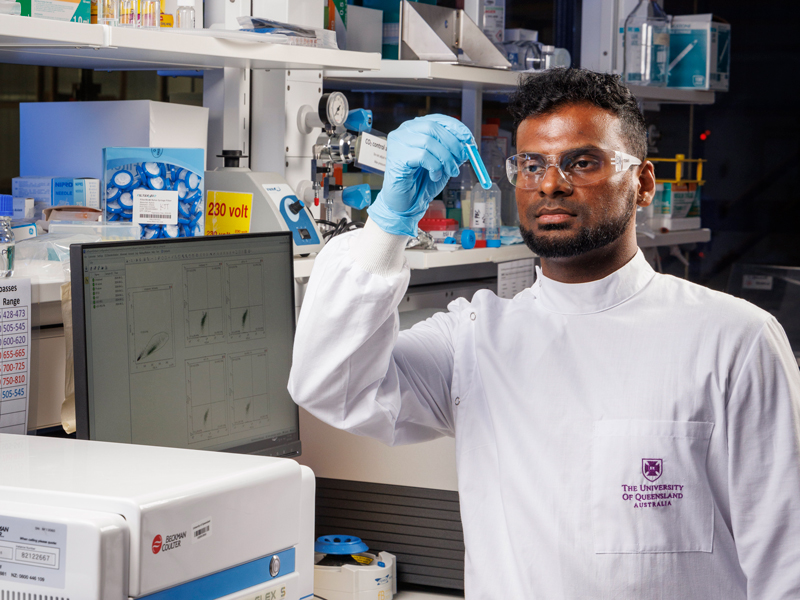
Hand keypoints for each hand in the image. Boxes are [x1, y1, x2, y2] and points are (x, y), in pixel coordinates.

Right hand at [368, 114, 474, 236]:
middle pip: (433, 128)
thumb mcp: (443, 162)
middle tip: (463, 158)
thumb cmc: (422, 181)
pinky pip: (423, 156)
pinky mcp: (397, 157)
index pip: (437, 119)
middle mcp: (404, 131)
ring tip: (451, 172)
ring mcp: (398, 143)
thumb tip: (469, 144)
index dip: (455, 127)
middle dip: (453, 143)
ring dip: (446, 159)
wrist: (406, 202)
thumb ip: (453, 151)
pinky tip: (434, 176)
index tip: (469, 139)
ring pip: (429, 142)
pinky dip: (435, 167)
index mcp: (416, 128)